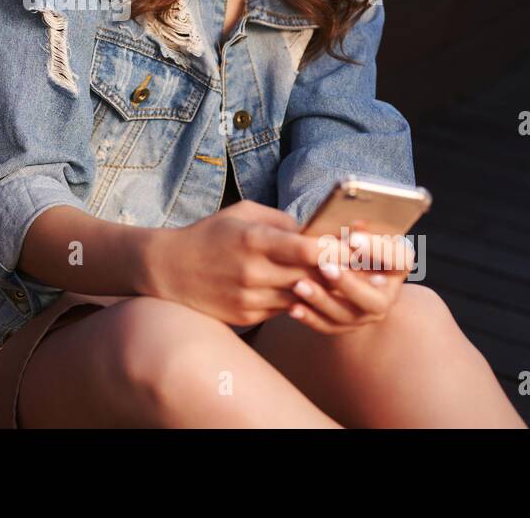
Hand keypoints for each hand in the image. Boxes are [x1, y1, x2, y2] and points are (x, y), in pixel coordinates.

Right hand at [143, 200, 346, 326]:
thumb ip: (281, 221)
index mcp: (253, 240)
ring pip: (301, 298)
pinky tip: (304, 292)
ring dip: (321, 291)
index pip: (309, 250)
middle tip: (362, 267)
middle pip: (311, 277)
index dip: (338, 250)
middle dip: (338, 272)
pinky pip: (283, 310)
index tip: (357, 247)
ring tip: (341, 281)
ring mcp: (249, 298)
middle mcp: (253, 272)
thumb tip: (316, 231)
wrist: (167, 269)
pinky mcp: (246, 317)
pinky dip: (296, 301)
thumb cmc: (209, 235)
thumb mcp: (242, 213)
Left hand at [286, 219, 415, 334]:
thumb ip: (357, 231)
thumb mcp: (359, 233)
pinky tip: (293, 308)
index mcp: (398, 267)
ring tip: (299, 285)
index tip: (353, 238)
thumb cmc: (354, 242)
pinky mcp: (346, 326)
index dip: (377, 250)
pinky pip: (329, 326)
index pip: (398, 259)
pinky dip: (311, 317)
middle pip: (374, 299)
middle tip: (324, 267)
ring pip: (348, 315)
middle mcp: (388, 295)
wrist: (351, 269)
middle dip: (348, 284)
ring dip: (323, 301)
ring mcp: (368, 314)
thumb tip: (355, 224)